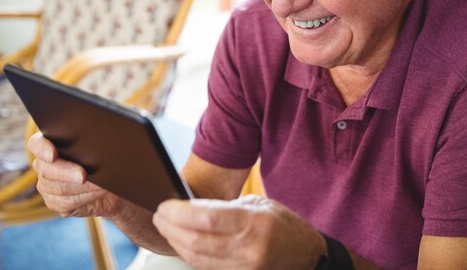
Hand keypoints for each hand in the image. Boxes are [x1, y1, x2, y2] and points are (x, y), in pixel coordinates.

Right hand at [27, 131, 124, 217]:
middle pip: (47, 170)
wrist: (111, 183)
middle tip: (84, 175)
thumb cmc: (104, 158)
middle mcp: (44, 165)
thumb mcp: (99, 146)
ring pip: (59, 188)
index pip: (36, 144)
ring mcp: (47, 186)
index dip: (43, 149)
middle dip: (67, 172)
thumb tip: (99, 139)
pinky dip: (87, 197)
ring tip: (102, 183)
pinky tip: (100, 191)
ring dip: (84, 186)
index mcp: (50, 144)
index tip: (53, 155)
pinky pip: (67, 202)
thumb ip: (92, 141)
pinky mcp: (55, 203)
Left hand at [152, 195, 325, 269]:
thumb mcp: (259, 204)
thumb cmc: (283, 225)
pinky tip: (182, 244)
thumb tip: (190, 207)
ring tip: (166, 228)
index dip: (179, 213)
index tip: (165, 206)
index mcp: (254, 223)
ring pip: (197, 259)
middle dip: (171, 228)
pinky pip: (206, 269)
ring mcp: (245, 268)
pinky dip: (189, 256)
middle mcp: (249, 249)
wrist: (307, 256)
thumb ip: (227, 207)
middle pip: (196, 241)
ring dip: (176, 243)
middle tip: (159, 216)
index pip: (206, 218)